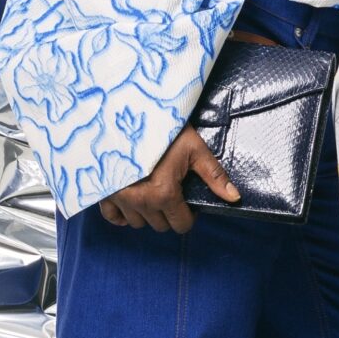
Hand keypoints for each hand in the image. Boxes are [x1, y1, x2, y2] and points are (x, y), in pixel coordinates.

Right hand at [100, 126, 237, 234]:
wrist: (126, 112)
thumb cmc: (162, 127)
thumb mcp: (193, 147)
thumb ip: (214, 175)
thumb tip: (234, 197)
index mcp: (164, 193)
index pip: (182, 225)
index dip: (189, 215)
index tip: (187, 201)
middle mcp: (141, 202)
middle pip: (161, 226)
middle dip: (170, 213)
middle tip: (171, 193)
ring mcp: (120, 199)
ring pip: (138, 223)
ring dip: (148, 213)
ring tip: (152, 192)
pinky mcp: (104, 192)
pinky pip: (112, 217)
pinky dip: (122, 214)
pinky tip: (131, 202)